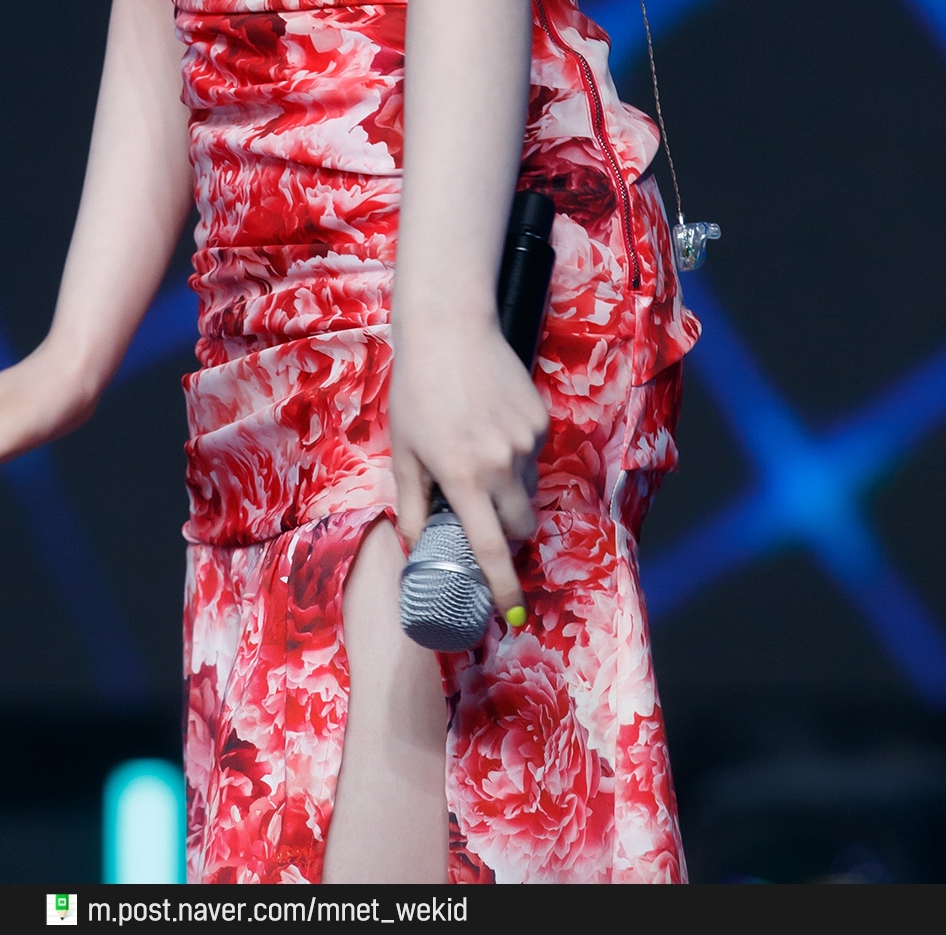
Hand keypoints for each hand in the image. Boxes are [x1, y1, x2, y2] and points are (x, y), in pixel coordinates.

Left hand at [389, 314, 548, 619]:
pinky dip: (517, 456)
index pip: (490, 548)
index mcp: (462, 478)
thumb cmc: (417, 390)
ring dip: (511, 492)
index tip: (513, 614)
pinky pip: (534, 455)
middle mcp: (500, 464)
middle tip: (485, 520)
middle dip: (509, 534)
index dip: (504, 586)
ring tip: (479, 458)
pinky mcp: (540, 419)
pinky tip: (492, 426)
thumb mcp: (405, 450)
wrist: (449, 330)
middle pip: (521, 525)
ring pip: (529, 489)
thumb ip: (411, 503)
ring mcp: (525, 442)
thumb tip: (411, 545)